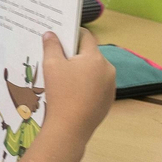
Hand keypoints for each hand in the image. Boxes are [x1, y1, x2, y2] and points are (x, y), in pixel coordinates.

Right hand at [38, 28, 114, 147]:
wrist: (70, 128)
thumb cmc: (61, 93)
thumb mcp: (51, 66)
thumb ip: (51, 46)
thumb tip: (50, 34)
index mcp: (95, 57)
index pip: (85, 36)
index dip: (72, 34)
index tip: (60, 38)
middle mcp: (108, 69)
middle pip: (90, 54)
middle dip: (76, 55)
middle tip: (58, 60)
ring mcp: (110, 86)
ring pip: (94, 71)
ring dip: (82, 71)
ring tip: (64, 79)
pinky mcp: (108, 100)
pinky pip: (97, 86)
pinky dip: (87, 86)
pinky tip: (73, 94)